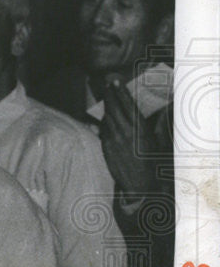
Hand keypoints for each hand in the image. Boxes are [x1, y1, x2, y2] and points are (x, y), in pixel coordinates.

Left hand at [100, 81, 162, 197]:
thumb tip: (164, 108)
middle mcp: (125, 133)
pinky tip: (105, 118)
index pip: (128, 105)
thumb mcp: (159, 142)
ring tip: (106, 97)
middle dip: (110, 95)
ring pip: (107, 118)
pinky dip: (103, 122)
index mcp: (140, 129)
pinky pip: (103, 131)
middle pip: (114, 109)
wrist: (140, 185)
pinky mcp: (106, 148)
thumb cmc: (154, 163)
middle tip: (107, 84)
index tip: (116, 81)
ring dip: (106, 107)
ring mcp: (113, 140)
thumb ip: (158, 124)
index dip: (121, 92)